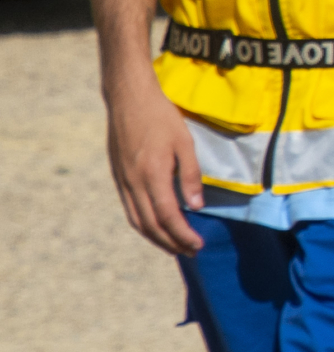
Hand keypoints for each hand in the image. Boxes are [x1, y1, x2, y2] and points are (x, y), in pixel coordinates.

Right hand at [104, 74, 204, 256]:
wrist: (128, 100)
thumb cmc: (161, 117)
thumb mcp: (185, 143)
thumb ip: (191, 175)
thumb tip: (196, 207)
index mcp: (152, 175)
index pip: (168, 216)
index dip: (183, 235)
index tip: (198, 244)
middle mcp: (134, 183)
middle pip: (151, 225)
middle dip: (171, 242)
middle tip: (191, 251)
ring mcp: (123, 182)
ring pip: (137, 221)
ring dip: (156, 238)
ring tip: (174, 246)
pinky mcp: (118, 178)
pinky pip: (130, 209)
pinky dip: (144, 224)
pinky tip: (156, 227)